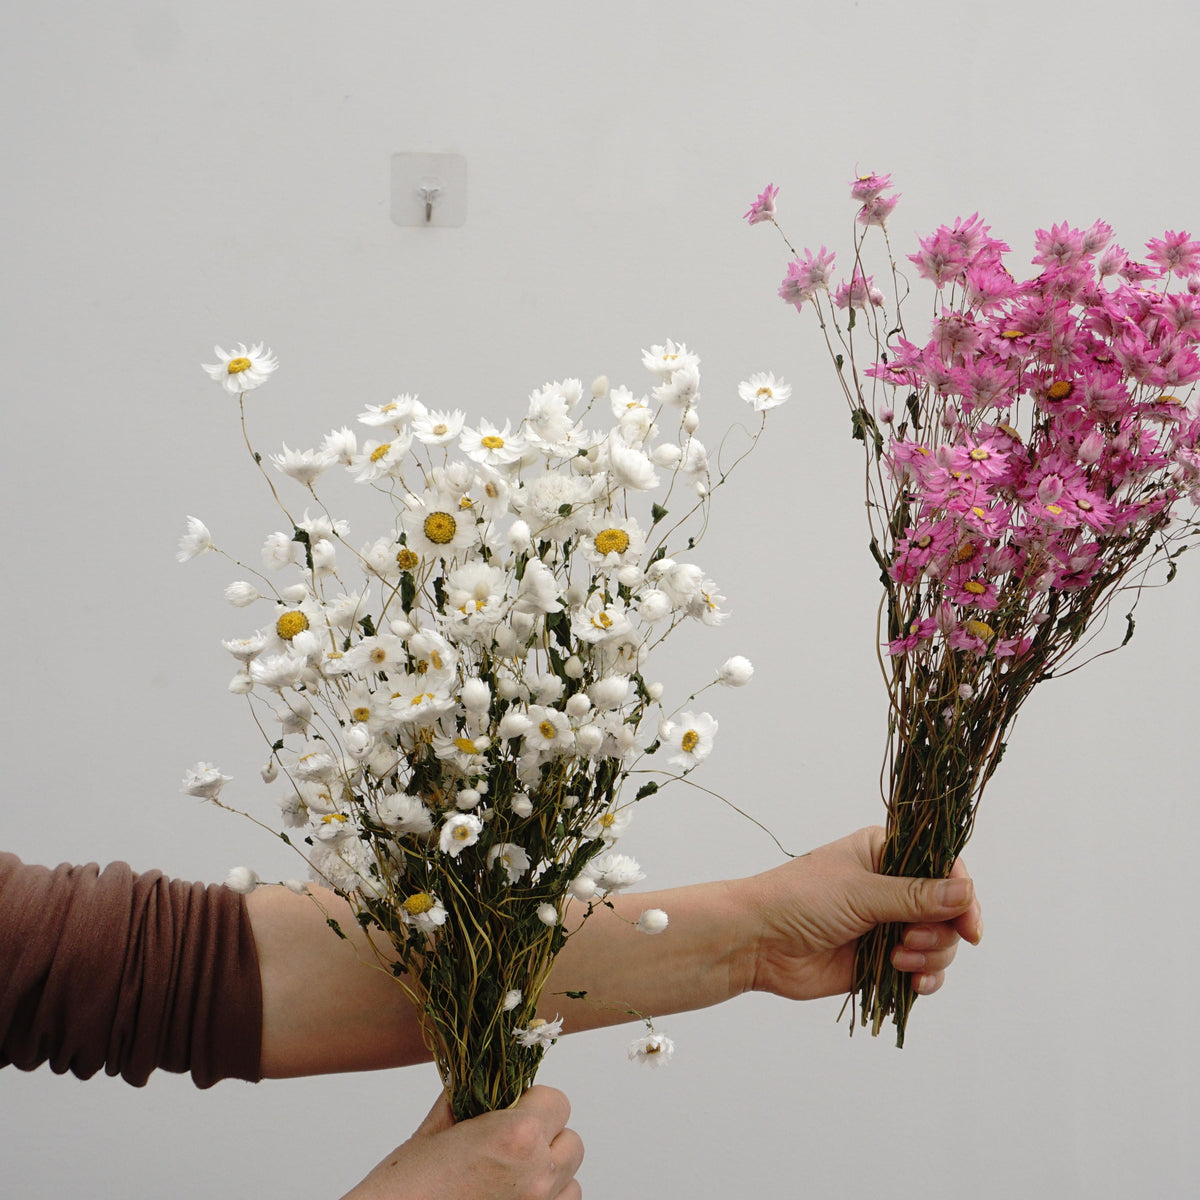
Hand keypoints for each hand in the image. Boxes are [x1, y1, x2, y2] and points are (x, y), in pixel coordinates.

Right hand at [339, 1085, 583, 1199]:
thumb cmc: (406, 1189)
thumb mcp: (435, 1131)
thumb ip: (468, 1101)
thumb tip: (478, 1083)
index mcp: (517, 1137)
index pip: (558, 1101)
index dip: (532, 1102)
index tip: (511, 1109)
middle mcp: (538, 1175)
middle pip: (571, 1141)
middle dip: (545, 1136)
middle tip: (510, 1144)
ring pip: (571, 1180)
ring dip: (548, 1173)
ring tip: (511, 1175)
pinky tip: (511, 1196)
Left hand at [745, 826, 981, 1001]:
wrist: (758, 942)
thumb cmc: (799, 899)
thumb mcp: (861, 892)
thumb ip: (916, 896)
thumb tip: (966, 892)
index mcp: (885, 853)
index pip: (943, 868)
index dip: (963, 896)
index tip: (970, 925)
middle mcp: (892, 887)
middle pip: (948, 911)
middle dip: (940, 932)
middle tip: (911, 940)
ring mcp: (888, 925)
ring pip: (940, 944)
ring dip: (930, 957)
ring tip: (897, 959)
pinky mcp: (882, 961)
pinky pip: (923, 972)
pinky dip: (925, 980)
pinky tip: (912, 983)